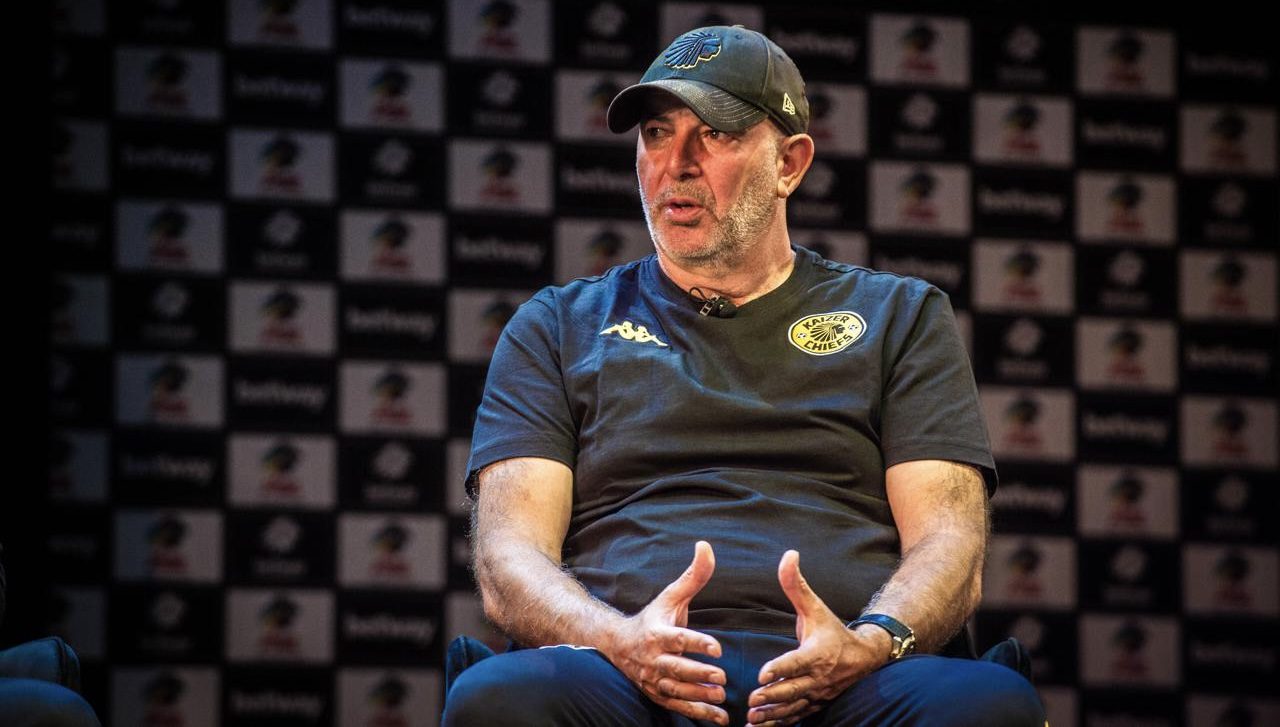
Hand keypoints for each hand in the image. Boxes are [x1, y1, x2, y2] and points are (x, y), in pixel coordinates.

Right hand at [601, 540, 728, 725]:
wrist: (618, 644)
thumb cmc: (653, 618)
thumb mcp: (671, 596)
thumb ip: (693, 576)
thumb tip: (706, 546)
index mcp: (656, 633)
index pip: (677, 639)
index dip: (697, 643)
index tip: (717, 648)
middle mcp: (652, 659)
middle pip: (675, 669)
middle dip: (698, 674)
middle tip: (722, 677)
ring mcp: (652, 679)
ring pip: (675, 691)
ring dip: (698, 696)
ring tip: (720, 696)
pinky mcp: (656, 694)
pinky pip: (676, 706)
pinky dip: (696, 713)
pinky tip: (718, 718)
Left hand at [746, 550, 890, 726]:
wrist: (864, 656)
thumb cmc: (832, 629)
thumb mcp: (815, 606)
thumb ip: (796, 584)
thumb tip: (788, 555)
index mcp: (818, 652)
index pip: (798, 662)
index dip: (781, 668)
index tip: (762, 674)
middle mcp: (819, 676)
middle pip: (794, 689)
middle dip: (773, 696)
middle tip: (751, 700)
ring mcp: (818, 693)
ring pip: (795, 707)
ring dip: (773, 714)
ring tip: (753, 718)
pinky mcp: (816, 704)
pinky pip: (798, 716)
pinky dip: (780, 723)